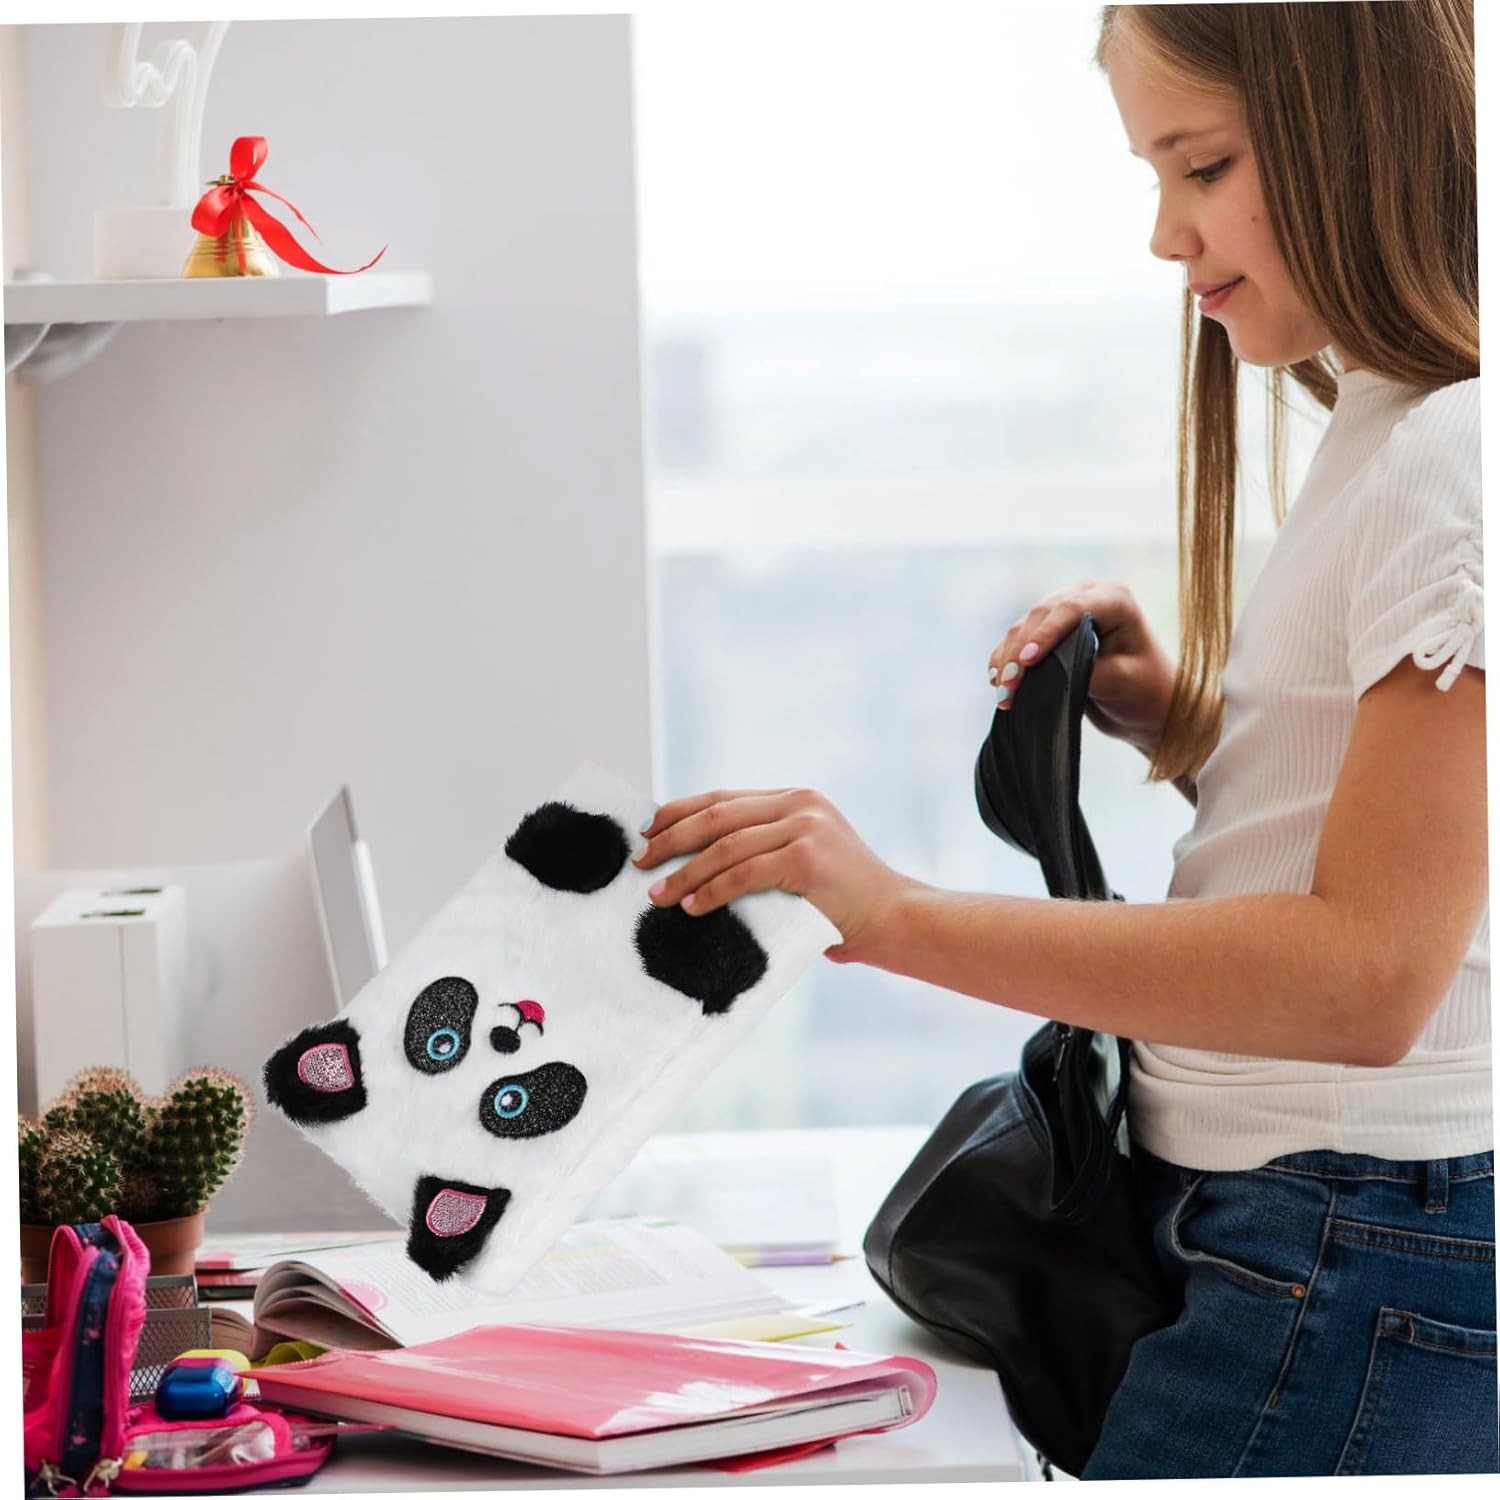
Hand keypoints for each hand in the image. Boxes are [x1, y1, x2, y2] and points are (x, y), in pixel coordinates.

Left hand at [631, 787, 910, 963]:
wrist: (893, 918)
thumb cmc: (842, 900)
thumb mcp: (799, 859)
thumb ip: (760, 851)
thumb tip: (694, 865)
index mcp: (795, 798)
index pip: (722, 799)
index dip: (679, 812)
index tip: (647, 830)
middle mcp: (799, 804)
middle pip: (716, 816)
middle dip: (671, 839)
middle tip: (641, 862)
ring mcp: (805, 828)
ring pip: (725, 847)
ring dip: (684, 872)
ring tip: (658, 894)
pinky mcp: (807, 858)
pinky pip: (743, 874)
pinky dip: (711, 892)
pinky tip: (691, 906)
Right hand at [988, 579, 1176, 756]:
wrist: (1147, 707)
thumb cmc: (1146, 692)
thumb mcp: (1123, 682)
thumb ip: (1089, 670)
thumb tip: (1046, 669)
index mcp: (1114, 599)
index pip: (1071, 609)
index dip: (1044, 634)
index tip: (1026, 662)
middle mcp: (1087, 596)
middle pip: (1040, 616)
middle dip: (1019, 651)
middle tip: (1007, 686)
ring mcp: (1065, 611)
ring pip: (1023, 627)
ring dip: (1007, 659)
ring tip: (1001, 692)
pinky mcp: (1049, 631)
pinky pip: (1019, 641)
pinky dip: (1005, 661)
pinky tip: (997, 682)